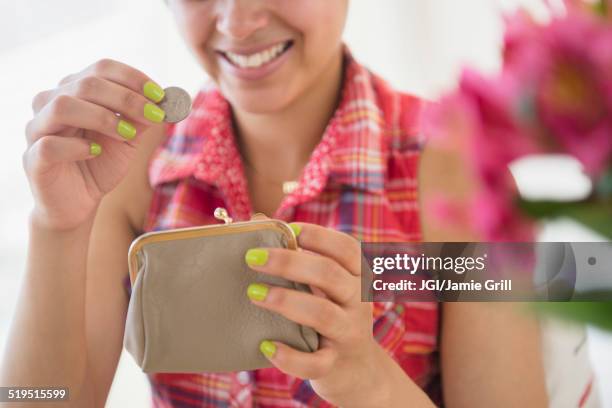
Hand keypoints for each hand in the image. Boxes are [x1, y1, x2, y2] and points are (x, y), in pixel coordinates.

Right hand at [23, 58, 166, 230]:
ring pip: (63, 106)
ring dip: (103, 117)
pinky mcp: (33, 158)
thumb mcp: (128, 138)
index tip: (160, 95)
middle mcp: (51, 103)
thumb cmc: (101, 163)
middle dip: (127, 98)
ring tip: (127, 133)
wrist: (80, 201)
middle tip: (154, 115)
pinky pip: (50, 144)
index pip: (102, 69)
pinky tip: (96, 152)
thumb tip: (165, 102)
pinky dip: (77, 146)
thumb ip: (142, 119)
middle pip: (86, 84)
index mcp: (75, 91)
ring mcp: (38, 129)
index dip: (133, 79)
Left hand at [244, 222, 391, 405]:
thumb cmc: (330, 315)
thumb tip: (257, 220)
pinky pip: (314, 362)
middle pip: (329, 274)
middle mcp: (358, 302)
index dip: (319, 236)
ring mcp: (349, 334)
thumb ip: (300, 257)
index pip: (347, 248)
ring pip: (322, 314)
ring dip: (285, 301)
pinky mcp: (335, 365)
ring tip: (253, 294)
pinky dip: (289, 356)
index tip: (289, 230)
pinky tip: (266, 346)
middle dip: (288, 262)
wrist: (356, 370)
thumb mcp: (325, 287)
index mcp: (357, 277)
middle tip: (252, 258)